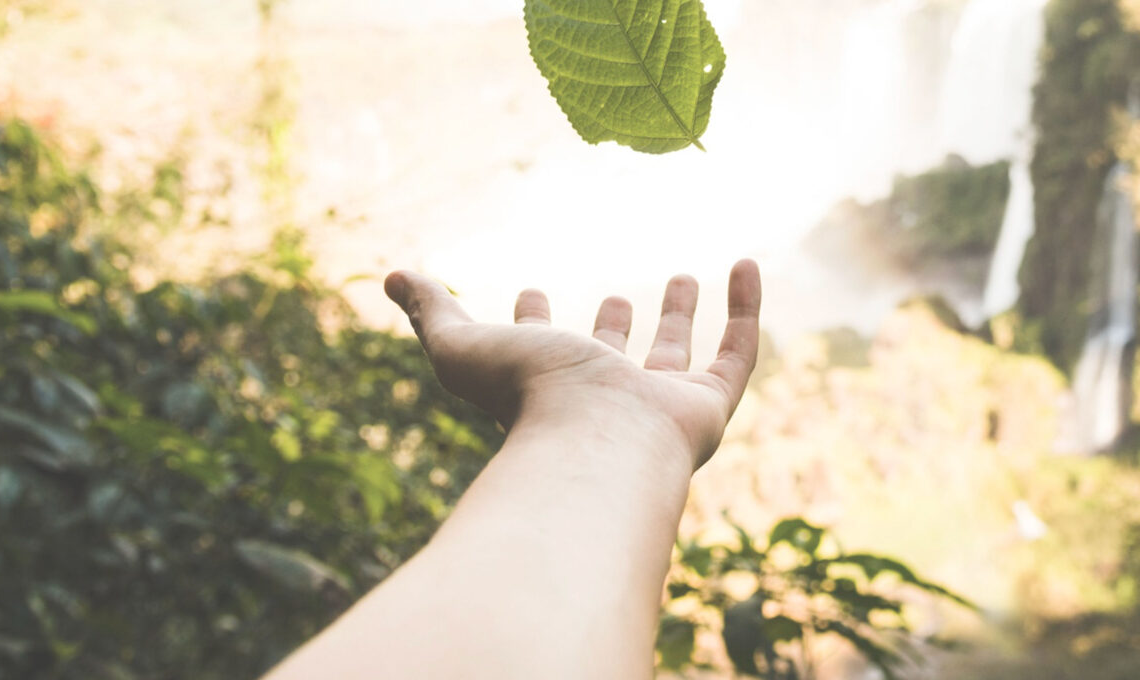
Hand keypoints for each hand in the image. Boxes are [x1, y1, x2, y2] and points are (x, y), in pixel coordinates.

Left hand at [383, 259, 760, 468]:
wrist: (594, 440)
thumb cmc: (525, 397)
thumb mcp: (462, 346)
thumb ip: (432, 312)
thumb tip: (393, 276)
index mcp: (545, 391)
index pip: (537, 356)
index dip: (531, 324)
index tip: (530, 290)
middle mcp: (602, 402)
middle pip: (610, 363)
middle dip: (613, 328)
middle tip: (618, 295)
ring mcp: (658, 408)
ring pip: (673, 360)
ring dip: (678, 319)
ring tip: (682, 275)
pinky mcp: (708, 407)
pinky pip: (737, 353)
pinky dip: (745, 309)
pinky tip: (746, 265)